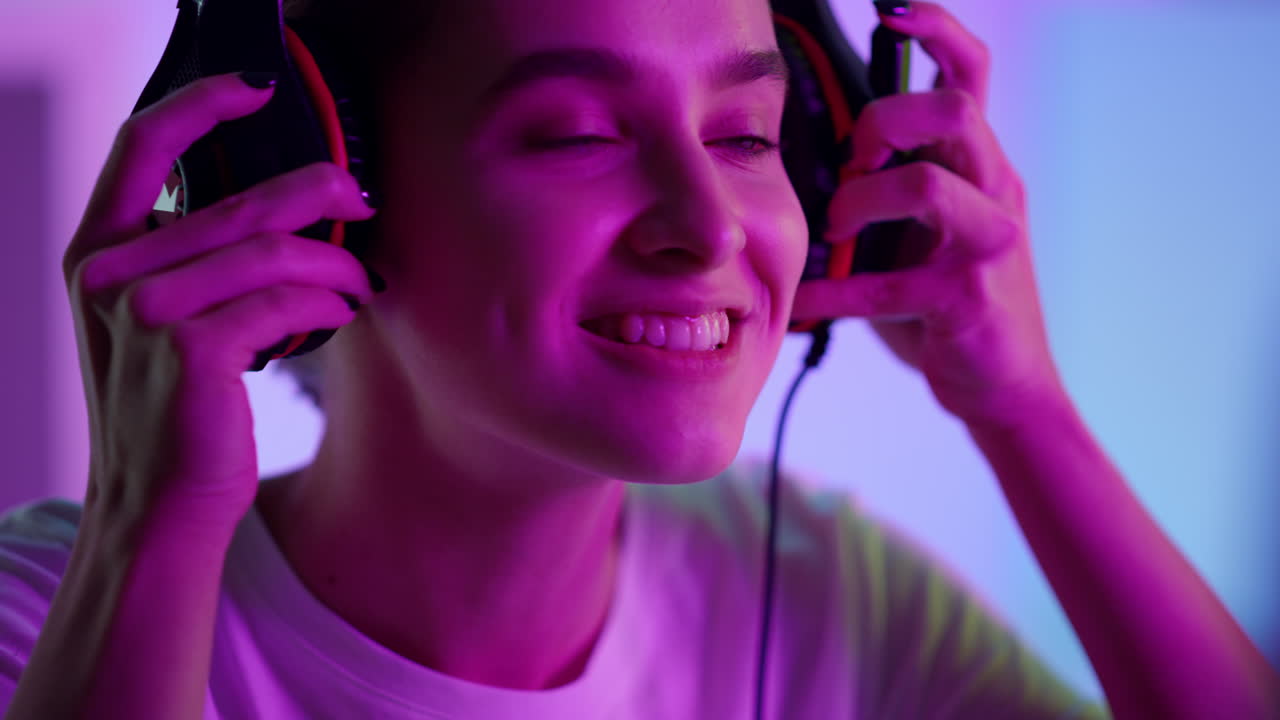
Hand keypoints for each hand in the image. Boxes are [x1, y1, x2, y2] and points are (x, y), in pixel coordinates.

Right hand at [63, 72, 375, 530]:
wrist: (158, 501)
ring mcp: (146, 308)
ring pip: (272, 251)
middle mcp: (111, 272)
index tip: (258, 91)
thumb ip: (196, 262)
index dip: (201, 103)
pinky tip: (341, 315)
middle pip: (237, 199)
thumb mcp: (162, 323)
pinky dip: (326, 303)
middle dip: (316, 192)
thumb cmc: (174, 409)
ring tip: (361, 283)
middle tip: (359, 199)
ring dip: (333, 263)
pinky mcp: (191, 347)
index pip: (141, 146)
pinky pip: (284, 300)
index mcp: (98, 253)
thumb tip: (291, 211)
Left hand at [790, 1, 1067, 427]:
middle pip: (955, 112)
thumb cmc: (950, 300)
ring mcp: (988, 245)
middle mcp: (995, 192)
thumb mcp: (923, 233)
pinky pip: (888, 287)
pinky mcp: (967, 299)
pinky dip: (832, 294)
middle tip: (854, 161)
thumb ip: (886, 190)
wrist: (1004, 386)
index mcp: (980, 166)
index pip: (971, 74)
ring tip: (836, 228)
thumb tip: (811, 163)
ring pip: (928, 186)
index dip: (936, 31)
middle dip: (887, 120)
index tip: (889, 11)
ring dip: (862, 200)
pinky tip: (801, 304)